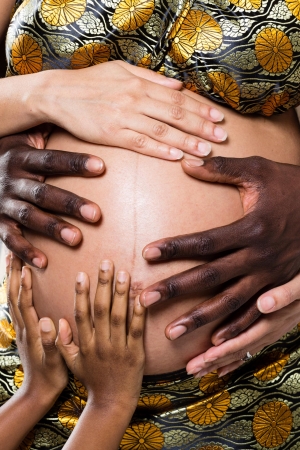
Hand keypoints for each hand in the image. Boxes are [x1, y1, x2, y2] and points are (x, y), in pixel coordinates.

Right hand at [0, 128, 103, 267]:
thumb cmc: (8, 153)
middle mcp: (11, 179)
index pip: (51, 159)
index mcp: (21, 156)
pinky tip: (43, 263)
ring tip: (77, 239)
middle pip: (43, 192)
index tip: (102, 167)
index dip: (75, 163)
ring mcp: (3, 202)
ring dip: (53, 228)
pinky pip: (9, 239)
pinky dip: (24, 251)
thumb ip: (44, 130)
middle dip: (70, 204)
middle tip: (97, 214)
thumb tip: (80, 113)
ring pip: (29, 216)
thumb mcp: (21, 137)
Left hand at [7, 253, 67, 398]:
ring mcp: (23, 329)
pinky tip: (19, 282)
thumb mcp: (55, 362)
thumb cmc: (51, 377)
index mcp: (33, 332)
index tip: (26, 266)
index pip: (25, 304)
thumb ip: (52, 342)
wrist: (38, 392)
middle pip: (14, 297)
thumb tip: (49, 321)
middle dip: (13, 275)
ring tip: (13, 261)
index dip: (24, 285)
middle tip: (14, 253)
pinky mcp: (25, 331)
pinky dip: (16, 290)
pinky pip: (17, 305)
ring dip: (11, 279)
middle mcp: (25, 328)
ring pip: (13, 299)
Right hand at [43, 61, 226, 160]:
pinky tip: (176, 157)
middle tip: (221, 137)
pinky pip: (141, 144)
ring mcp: (124, 118)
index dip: (200, 109)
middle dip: (201, 127)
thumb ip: (150, 78)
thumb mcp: (121, 70)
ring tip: (206, 151)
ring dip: (186, 142)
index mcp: (140, 84)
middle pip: (175, 115)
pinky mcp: (112, 134)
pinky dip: (160, 150)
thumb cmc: (91, 82)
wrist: (58, 94)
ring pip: (162, 131)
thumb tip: (177, 86)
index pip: (177, 98)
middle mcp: (135, 100)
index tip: (218, 118)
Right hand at [56, 260, 145, 409]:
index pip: (81, 314)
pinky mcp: (135, 354)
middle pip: (101, 310)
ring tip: (124, 273)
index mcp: (85, 344)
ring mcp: (118, 348)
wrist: (112, 402)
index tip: (82, 274)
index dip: (81, 294)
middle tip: (106, 263)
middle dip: (103, 285)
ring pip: (119, 317)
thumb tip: (58, 320)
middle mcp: (100, 344)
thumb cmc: (92, 379)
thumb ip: (64, 342)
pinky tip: (142, 297)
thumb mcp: (72, 363)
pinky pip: (137, 330)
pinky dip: (139, 314)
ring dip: (121, 294)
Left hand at [140, 156, 299, 343]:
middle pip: (210, 277)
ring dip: (200, 319)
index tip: (147, 254)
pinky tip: (216, 342)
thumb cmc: (294, 186)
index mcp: (250, 229)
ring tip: (171, 333)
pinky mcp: (282, 287)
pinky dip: (237, 329)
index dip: (175, 248)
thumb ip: (222, 168)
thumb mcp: (260, 171)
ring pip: (230, 303)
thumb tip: (186, 162)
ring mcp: (271, 276)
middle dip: (176, 289)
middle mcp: (259, 257)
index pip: (205, 242)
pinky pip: (258, 314)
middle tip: (145, 301)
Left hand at [186, 272, 299, 376]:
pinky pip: (248, 347)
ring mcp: (268, 331)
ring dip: (218, 361)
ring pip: (241, 350)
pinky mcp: (267, 327)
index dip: (225, 350)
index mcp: (274, 321)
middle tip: (191, 369)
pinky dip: (234, 358)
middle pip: (238, 349)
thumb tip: (264, 303)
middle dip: (214, 360)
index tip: (205, 356)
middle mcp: (269, 330)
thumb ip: (285, 294)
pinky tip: (220, 368)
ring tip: (197, 370)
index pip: (245, 339)